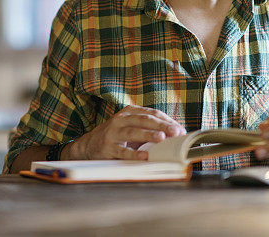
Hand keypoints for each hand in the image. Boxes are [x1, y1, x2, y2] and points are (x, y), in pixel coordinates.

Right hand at [68, 105, 185, 160]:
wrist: (89, 145)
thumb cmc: (116, 136)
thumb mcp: (130, 126)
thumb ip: (148, 127)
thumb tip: (175, 132)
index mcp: (129, 112)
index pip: (151, 113)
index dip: (166, 120)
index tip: (179, 129)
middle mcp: (120, 120)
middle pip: (143, 120)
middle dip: (161, 125)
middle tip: (175, 132)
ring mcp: (113, 133)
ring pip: (133, 132)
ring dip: (148, 134)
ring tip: (161, 138)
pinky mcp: (107, 147)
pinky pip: (122, 151)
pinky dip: (134, 154)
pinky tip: (144, 157)